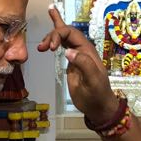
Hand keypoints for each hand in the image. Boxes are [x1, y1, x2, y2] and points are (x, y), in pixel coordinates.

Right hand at [37, 6, 116, 123]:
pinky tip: (49, 35)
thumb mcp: (93, 81)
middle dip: (53, 35)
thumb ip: (84, 64)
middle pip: (67, 32)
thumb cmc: (97, 95)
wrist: (99, 107)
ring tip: (41, 47)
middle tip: (41, 47)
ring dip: (51, 37)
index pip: (72, 33)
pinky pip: (65, 45)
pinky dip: (56, 38)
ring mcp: (77, 55)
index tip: (50, 49)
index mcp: (88, 51)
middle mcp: (82, 50)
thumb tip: (68, 51)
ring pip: (64, 37)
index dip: (59, 35)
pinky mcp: (72, 62)